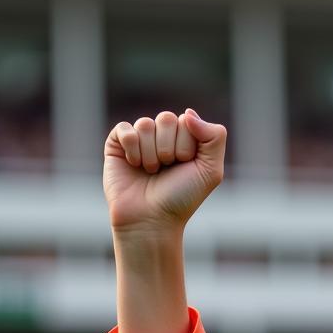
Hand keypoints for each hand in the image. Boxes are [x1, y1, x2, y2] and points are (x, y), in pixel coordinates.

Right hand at [103, 109, 225, 234]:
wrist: (151, 219)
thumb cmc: (182, 197)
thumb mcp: (211, 170)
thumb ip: (214, 137)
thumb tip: (188, 113)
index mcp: (186, 139)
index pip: (187, 121)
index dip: (186, 146)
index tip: (184, 166)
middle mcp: (163, 136)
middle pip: (166, 118)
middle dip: (169, 149)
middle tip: (167, 169)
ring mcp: (140, 139)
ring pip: (146, 124)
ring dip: (151, 154)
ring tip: (151, 172)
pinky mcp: (117, 144)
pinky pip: (125, 130)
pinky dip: (132, 149)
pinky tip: (134, 165)